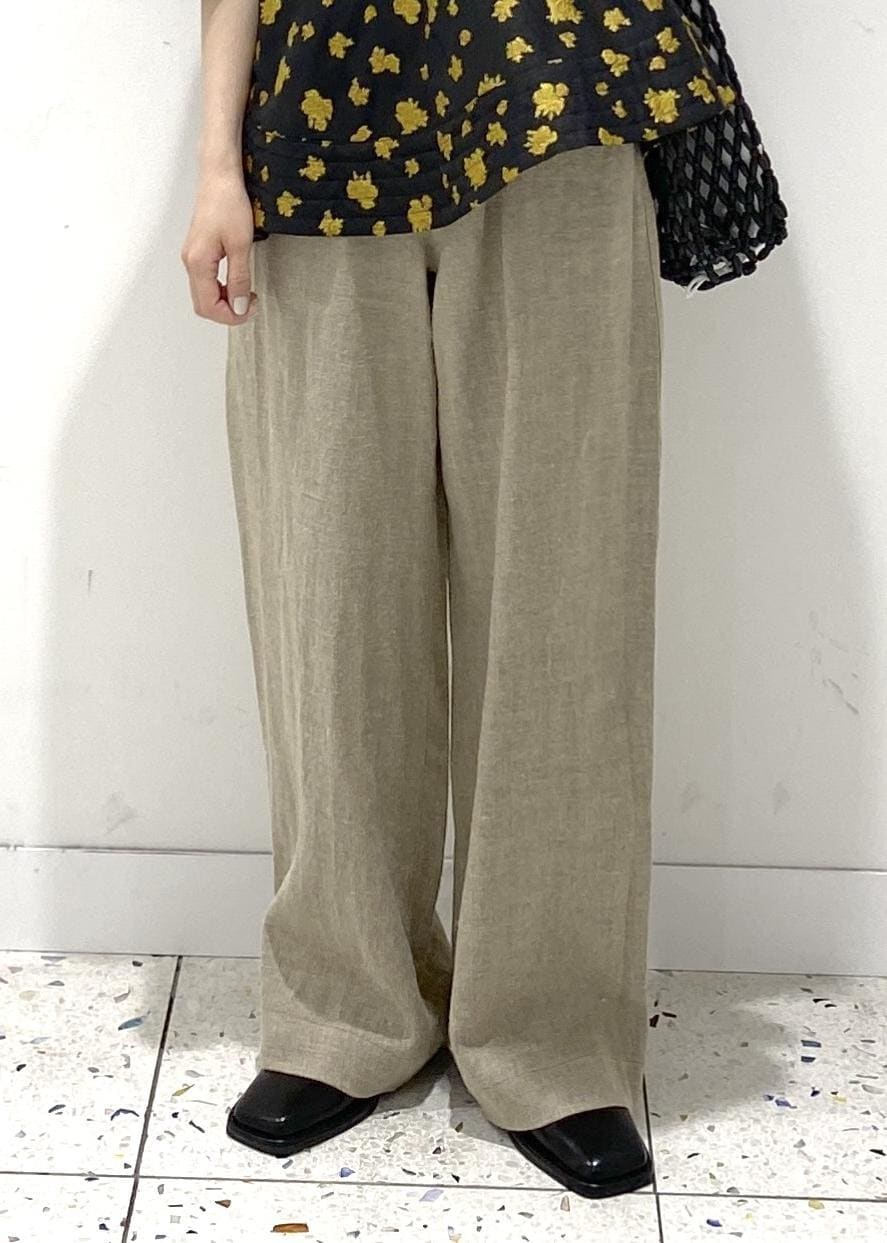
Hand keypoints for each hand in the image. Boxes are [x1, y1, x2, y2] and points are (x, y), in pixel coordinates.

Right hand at [181, 169, 257, 324]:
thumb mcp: (241, 245)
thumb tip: (240, 306)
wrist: (219, 177)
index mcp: (198, 263)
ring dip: (225, 302)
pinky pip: (206, 282)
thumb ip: (239, 279)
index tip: (251, 309)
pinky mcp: (198, 252)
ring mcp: (192, 258)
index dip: (232, 316)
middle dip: (228, 312)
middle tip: (251, 304)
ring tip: (247, 294)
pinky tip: (237, 284)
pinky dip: (221, 290)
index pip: (209, 307)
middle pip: (204, 305)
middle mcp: (190, 263)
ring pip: (204, 295)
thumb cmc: (228, 203)